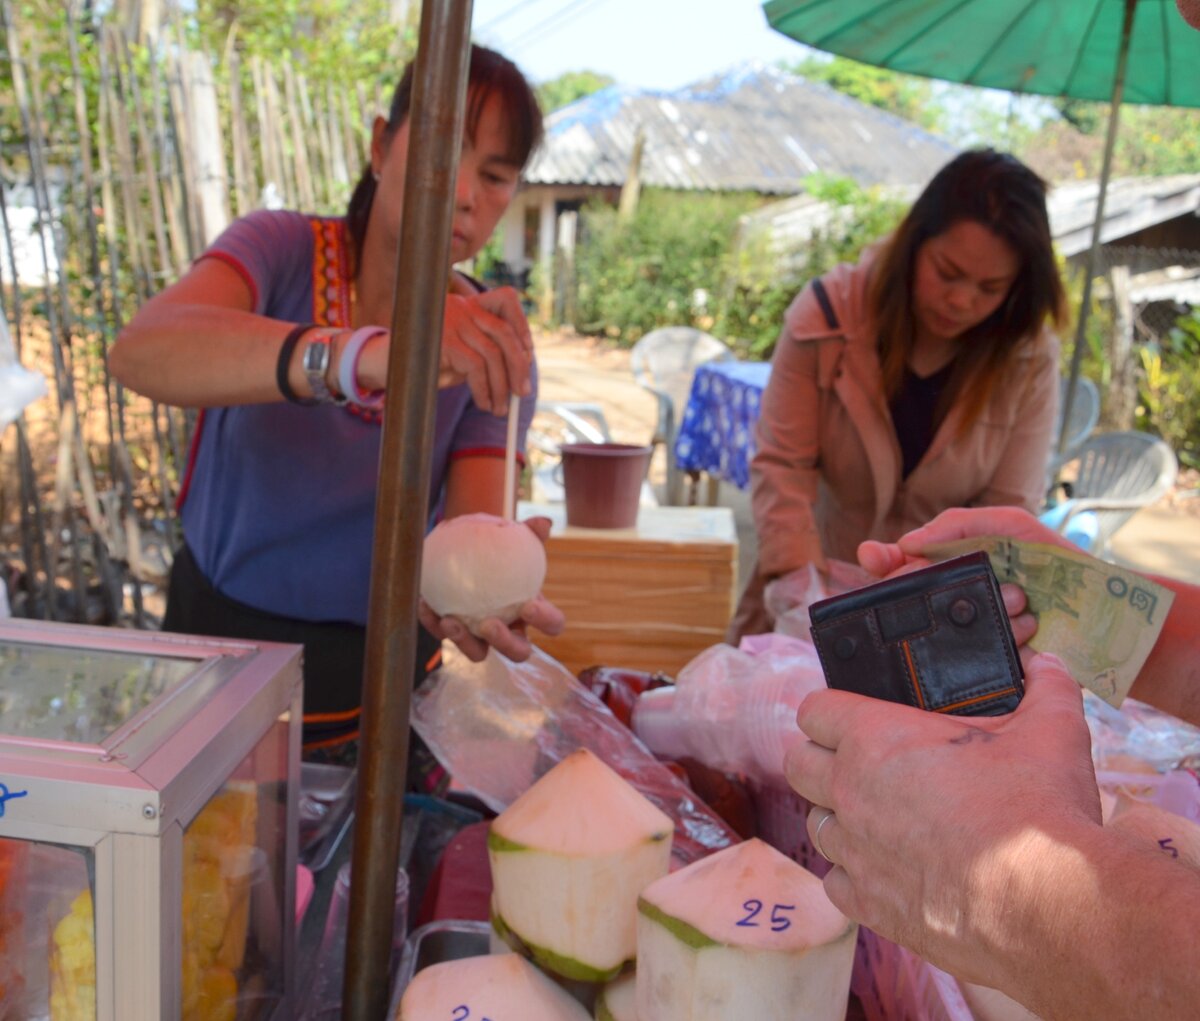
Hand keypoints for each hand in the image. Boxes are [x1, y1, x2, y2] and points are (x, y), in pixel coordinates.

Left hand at [417, 516, 564, 661]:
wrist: (471, 555)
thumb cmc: (501, 549)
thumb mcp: (516, 540)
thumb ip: (530, 532)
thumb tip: (543, 521)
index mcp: (532, 612)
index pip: (552, 624)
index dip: (546, 621)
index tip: (529, 606)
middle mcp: (511, 632)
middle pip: (517, 651)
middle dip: (505, 643)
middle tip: (489, 624)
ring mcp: (482, 638)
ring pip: (479, 653)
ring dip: (464, 642)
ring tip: (450, 621)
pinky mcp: (456, 635)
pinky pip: (443, 635)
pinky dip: (433, 622)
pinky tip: (424, 605)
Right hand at [440, 280, 532, 415]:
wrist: (388, 364)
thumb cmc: (430, 362)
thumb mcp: (463, 352)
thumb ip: (489, 353)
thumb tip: (521, 375)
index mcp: (468, 303)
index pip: (506, 298)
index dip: (522, 325)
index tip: (528, 354)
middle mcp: (461, 305)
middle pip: (504, 331)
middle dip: (519, 366)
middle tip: (523, 392)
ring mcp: (451, 321)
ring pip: (492, 354)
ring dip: (501, 386)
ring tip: (500, 408)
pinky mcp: (443, 340)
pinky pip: (475, 368)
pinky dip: (484, 390)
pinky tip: (484, 403)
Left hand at [783, 653, 1100, 985]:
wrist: (1052, 904)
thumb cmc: (1040, 810)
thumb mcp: (1051, 730)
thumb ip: (1044, 687)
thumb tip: (1046, 664)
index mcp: (876, 738)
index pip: (815, 711)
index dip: (830, 711)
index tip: (851, 719)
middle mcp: (850, 791)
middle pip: (799, 765)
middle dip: (822, 761)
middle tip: (863, 767)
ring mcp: (855, 851)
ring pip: (817, 825)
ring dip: (841, 818)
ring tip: (885, 820)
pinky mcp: (869, 905)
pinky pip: (837, 881)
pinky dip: (857, 874)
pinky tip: (892, 869)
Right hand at [857, 507, 1066, 653]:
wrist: (1104, 615)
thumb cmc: (1056, 564)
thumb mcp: (1010, 527)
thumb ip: (961, 524)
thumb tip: (907, 543)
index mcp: (948, 568)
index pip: (898, 565)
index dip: (881, 560)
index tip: (873, 557)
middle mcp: (947, 603)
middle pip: (907, 596)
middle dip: (927, 585)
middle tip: (956, 581)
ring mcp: (962, 637)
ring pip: (935, 629)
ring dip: (977, 611)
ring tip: (1020, 600)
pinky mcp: (982, 667)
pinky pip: (965, 659)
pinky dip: (999, 639)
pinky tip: (1028, 628)